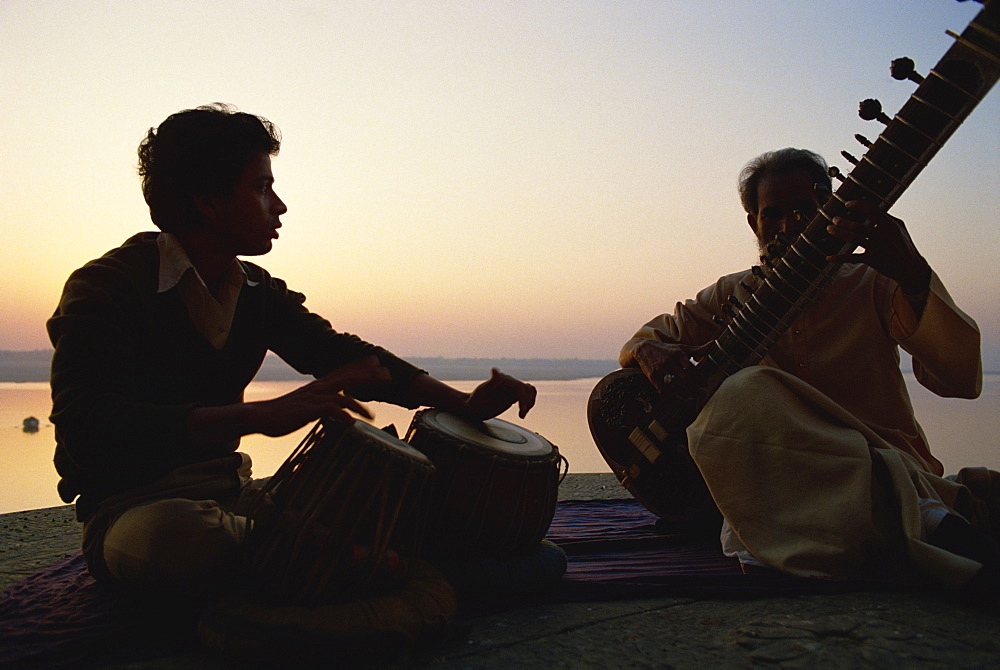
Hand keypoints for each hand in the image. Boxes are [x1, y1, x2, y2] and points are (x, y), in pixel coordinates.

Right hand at [252, 356, 389, 436]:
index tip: (377, 364)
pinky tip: (351, 423)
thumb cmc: (282, 413)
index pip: (344, 372)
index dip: (361, 367)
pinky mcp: (309, 410)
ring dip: (360, 405)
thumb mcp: (306, 405)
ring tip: (371, 416)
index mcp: (319, 386)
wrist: (260, 416)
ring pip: (343, 395)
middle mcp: (319, 388)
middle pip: (349, 377)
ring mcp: (314, 398)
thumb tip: (336, 411)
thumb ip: (322, 404)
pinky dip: (343, 415)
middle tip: (387, 375)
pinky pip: (330, 410)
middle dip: (369, 376)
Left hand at [460, 368, 536, 421]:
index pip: (519, 387)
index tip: (522, 411)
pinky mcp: (513, 394)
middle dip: (527, 402)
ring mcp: (511, 388)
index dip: (523, 399)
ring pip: (529, 390)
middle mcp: (508, 382)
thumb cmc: (474, 402)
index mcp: (502, 380)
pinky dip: (529, 402)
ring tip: (522, 414)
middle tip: (521, 415)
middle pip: (526, 389)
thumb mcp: (480, 395)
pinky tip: (523, 411)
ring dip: (530, 402)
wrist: (473, 407)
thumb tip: (495, 370)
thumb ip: (490, 383)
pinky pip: (527, 394)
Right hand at [634, 339, 712, 392]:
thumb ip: (697, 349)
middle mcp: (670, 361)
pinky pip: (662, 389)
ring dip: (684, 393)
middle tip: (700, 393)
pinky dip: (669, 394)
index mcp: (679, 354)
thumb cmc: (666, 349)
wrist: (643, 348)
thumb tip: (713, 343)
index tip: (704, 383)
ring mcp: (661, 369)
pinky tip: (673, 395)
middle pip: (685, 378)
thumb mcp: (681, 348)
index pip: (692, 368)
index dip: (699, 377)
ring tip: (690, 396)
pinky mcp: (653, 375)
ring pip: (675, 385)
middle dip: (694, 387)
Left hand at [825, 200, 930, 293]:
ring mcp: (877, 248)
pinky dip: (840, 258)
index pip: (872, 210)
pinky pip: (853, 258)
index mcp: (890, 226)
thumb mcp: (900, 229)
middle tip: (834, 219)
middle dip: (843, 222)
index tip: (847, 204)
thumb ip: (886, 218)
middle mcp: (883, 236)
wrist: (911, 268)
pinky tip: (829, 257)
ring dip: (839, 233)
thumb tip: (871, 208)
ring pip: (854, 239)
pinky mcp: (872, 260)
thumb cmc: (903, 245)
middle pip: (858, 226)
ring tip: (829, 229)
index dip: (858, 205)